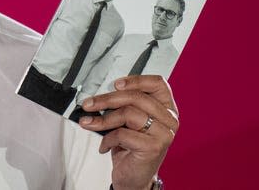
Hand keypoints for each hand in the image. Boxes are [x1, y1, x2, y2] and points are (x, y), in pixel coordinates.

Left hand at [77, 75, 178, 189]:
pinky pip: (123, 134)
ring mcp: (164, 133)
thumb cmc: (131, 147)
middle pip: (137, 97)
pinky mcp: (154, 147)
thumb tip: (99, 95)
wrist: (134, 178)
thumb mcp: (129, 121)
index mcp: (166, 107)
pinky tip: (104, 146)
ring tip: (89, 124)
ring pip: (128, 113)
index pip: (158, 83)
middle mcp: (169, 119)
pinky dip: (108, 139)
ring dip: (103, 119)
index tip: (116, 84)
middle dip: (107, 99)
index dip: (136, 80)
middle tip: (89, 104)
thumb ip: (124, 105)